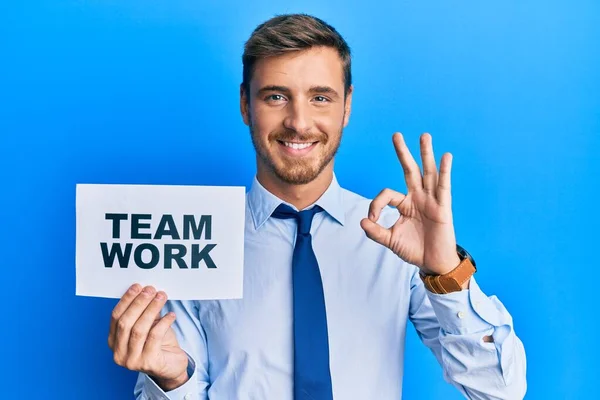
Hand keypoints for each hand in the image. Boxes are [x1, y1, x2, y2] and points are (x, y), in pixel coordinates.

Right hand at [108, 284, 188, 390]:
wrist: (172, 367)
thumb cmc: (158, 344)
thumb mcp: (148, 326)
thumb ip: (143, 312)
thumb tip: (146, 290)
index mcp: (114, 342)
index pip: (116, 317)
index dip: (126, 300)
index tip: (137, 286)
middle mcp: (119, 353)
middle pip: (125, 323)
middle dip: (139, 303)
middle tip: (151, 289)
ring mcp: (132, 360)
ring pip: (139, 330)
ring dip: (151, 309)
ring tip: (162, 297)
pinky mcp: (149, 363)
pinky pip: (155, 337)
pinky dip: (163, 323)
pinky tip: (171, 315)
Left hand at [360, 133, 460, 275]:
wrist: (433, 263)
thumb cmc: (414, 250)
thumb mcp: (390, 240)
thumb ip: (376, 232)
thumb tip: (362, 221)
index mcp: (404, 204)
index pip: (387, 194)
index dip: (376, 204)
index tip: (372, 220)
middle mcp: (418, 198)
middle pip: (409, 170)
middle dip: (403, 153)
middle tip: (396, 135)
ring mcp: (431, 200)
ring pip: (428, 173)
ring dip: (426, 154)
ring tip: (424, 136)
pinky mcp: (443, 207)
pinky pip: (444, 186)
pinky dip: (445, 171)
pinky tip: (446, 156)